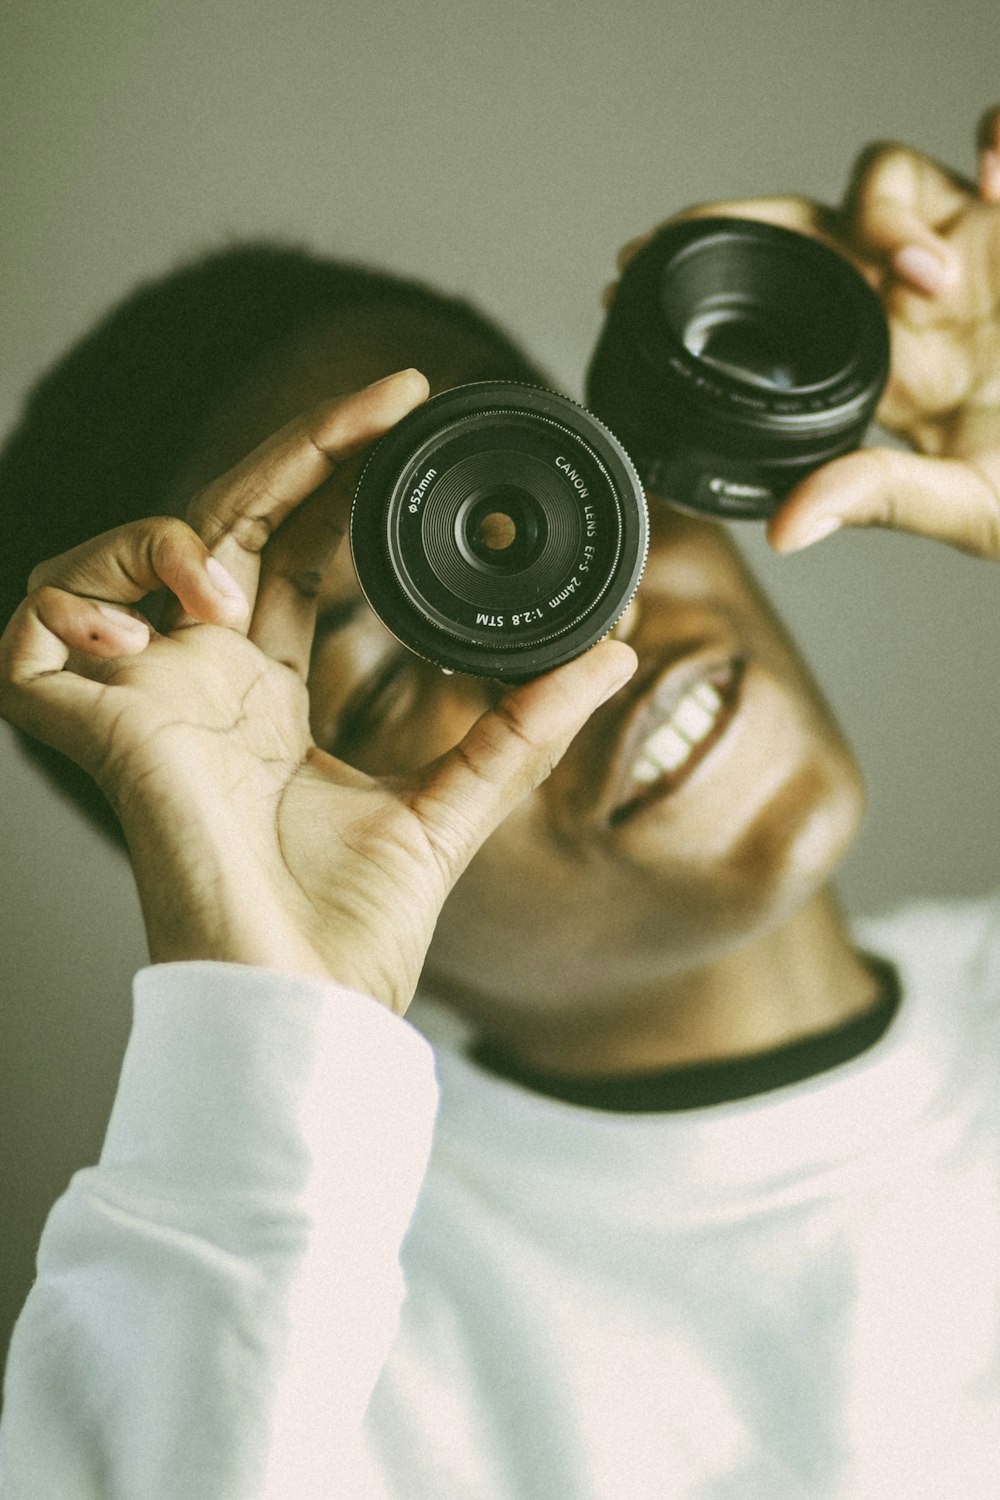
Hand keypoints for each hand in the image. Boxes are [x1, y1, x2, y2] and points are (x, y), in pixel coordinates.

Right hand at [0, 371, 636, 1012]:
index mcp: (274, 697)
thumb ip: (520, 726)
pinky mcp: (95, 733)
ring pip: (107, 560)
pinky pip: (34, 638)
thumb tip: (613, 651)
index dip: (334, 481)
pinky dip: (74, 602)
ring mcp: (146, 704)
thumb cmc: (356, 932)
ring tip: (224, 590)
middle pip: (224, 526)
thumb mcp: (451, 805)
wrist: (300, 1010)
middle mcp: (206, 686)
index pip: (292, 553)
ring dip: (162, 536)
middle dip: (292, 450)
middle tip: (383, 401)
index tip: (406, 417)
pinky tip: (142, 630)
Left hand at [608, 106, 999, 559]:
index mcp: (881, 357)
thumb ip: (882, 498)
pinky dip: (999, 136)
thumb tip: (785, 531)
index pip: (776, 294)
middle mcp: (911, 292)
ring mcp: (972, 244)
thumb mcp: (970, 502)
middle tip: (724, 244)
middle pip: (813, 223)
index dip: (706, 268)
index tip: (634, 264)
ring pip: (892, 178)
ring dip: (891, 216)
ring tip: (926, 278)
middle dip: (766, 225)